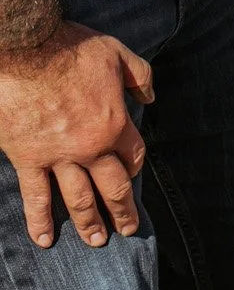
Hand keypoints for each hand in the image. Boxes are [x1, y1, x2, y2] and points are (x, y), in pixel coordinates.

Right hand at [0, 22, 153, 247]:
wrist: (27, 50)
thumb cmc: (72, 48)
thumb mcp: (117, 53)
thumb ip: (139, 76)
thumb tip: (150, 96)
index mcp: (115, 123)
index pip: (132, 156)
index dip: (134, 167)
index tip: (132, 176)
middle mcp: (91, 147)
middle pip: (111, 186)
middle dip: (121, 211)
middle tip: (128, 230)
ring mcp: (58, 157)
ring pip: (77, 198)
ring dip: (88, 222)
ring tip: (96, 241)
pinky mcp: (28, 158)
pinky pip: (35, 196)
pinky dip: (40, 220)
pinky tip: (45, 239)